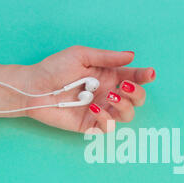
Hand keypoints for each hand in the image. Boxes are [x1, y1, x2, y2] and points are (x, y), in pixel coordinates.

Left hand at [22, 46, 155, 132]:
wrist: (34, 87)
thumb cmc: (54, 68)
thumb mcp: (81, 55)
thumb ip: (107, 57)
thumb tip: (131, 56)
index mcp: (109, 76)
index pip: (134, 78)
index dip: (145, 76)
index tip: (149, 73)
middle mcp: (108, 94)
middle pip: (137, 99)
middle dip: (137, 93)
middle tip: (125, 87)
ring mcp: (101, 110)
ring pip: (127, 114)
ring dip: (124, 106)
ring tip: (110, 96)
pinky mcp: (90, 124)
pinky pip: (108, 126)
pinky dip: (105, 117)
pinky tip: (93, 107)